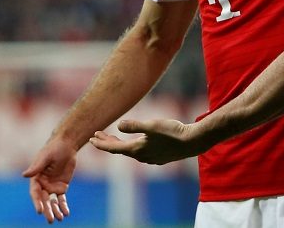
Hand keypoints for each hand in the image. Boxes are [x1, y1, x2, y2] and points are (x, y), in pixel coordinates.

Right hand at [22, 137, 75, 222]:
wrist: (66, 146)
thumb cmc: (53, 149)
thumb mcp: (45, 157)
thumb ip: (36, 167)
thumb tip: (24, 175)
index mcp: (35, 179)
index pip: (35, 193)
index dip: (37, 202)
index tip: (40, 211)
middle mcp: (42, 185)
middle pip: (44, 200)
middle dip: (47, 211)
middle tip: (50, 220)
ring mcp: (52, 187)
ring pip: (53, 202)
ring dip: (55, 211)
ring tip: (60, 219)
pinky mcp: (62, 187)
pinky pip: (62, 199)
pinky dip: (63, 206)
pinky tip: (66, 213)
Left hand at [89, 118, 204, 165]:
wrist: (193, 142)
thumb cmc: (172, 132)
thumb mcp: (152, 125)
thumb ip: (134, 126)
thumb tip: (119, 125)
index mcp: (137, 150)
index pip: (113, 148)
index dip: (101, 143)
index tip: (90, 139)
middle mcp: (142, 157)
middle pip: (120, 150)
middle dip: (108, 142)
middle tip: (97, 135)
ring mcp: (151, 158)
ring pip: (130, 151)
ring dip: (120, 144)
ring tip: (115, 136)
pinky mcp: (159, 156)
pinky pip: (140, 152)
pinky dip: (132, 146)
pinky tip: (137, 142)